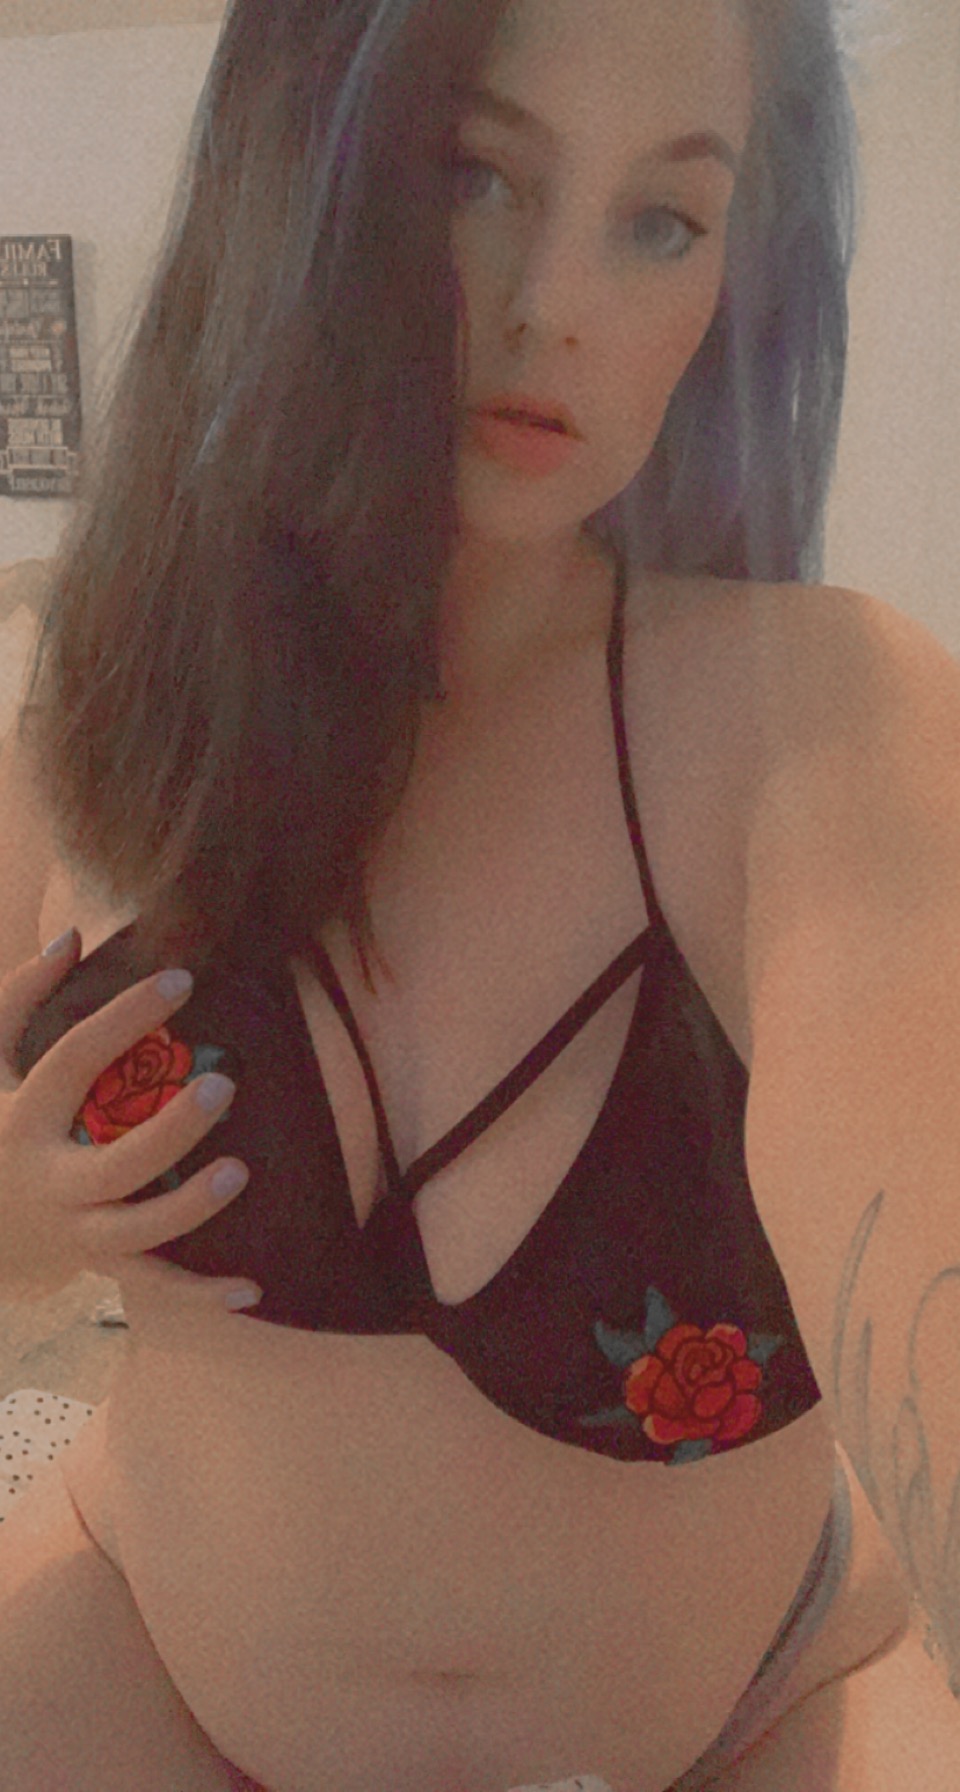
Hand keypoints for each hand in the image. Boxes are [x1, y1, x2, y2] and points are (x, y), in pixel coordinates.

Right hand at [0, 932, 260, 1310]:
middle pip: (115, 1166)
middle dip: (172, 1131)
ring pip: (136, 1235)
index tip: (182, 979)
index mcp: (21, 1120)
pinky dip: (200, 1295)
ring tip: (242, 1171)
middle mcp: (48, 1181)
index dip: (124, 1016)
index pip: (73, 1060)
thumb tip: (73, 937)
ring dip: (189, 1209)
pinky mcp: (97, 1267)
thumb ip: (18, 997)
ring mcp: (74, 1232)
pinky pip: (153, 1287)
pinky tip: (254, 1289)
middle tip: (226, 1086)